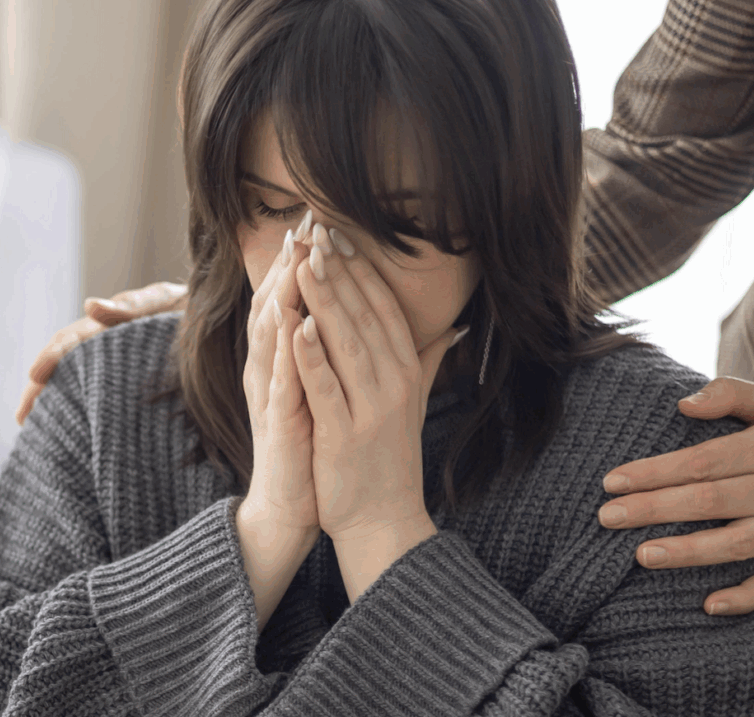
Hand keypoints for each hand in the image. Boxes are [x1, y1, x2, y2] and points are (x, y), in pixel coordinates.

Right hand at [14, 281, 187, 423]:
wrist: (224, 317)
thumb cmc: (198, 308)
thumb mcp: (167, 302)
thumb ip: (133, 306)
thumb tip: (90, 306)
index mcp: (116, 319)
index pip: (72, 337)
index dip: (52, 357)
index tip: (33, 378)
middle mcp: (112, 337)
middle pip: (68, 361)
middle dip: (42, 387)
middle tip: (23, 417)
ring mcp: (123, 356)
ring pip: (81, 377)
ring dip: (57, 399)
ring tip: (35, 426)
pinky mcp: (136, 376)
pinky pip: (104, 391)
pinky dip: (84, 405)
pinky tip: (74, 427)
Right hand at [237, 230, 320, 630]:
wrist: (295, 508)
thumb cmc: (313, 450)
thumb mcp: (328, 393)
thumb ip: (334, 355)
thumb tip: (354, 320)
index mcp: (285, 361)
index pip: (292, 301)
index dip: (303, 262)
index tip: (322, 220)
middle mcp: (270, 371)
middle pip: (276, 306)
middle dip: (290, 263)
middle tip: (305, 219)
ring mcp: (270, 395)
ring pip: (271, 334)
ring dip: (283, 293)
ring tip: (297, 253)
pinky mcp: (276, 423)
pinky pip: (280, 380)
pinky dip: (286, 350)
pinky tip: (293, 321)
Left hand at [291, 224, 460, 598]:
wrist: (384, 522)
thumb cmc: (391, 458)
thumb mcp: (414, 402)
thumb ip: (431, 359)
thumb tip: (456, 326)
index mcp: (407, 372)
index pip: (385, 309)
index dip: (363, 270)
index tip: (341, 234)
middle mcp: (394, 384)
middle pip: (365, 317)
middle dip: (340, 272)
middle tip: (318, 231)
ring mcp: (371, 409)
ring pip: (347, 344)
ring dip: (325, 301)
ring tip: (305, 262)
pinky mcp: (344, 436)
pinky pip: (327, 388)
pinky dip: (312, 357)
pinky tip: (297, 326)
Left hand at [598, 377, 753, 615]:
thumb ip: (728, 394)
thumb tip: (683, 404)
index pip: (702, 461)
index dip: (655, 472)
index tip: (613, 481)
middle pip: (709, 502)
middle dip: (654, 510)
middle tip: (608, 517)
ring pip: (734, 545)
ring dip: (687, 553)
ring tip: (641, 555)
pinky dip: (744, 598)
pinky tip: (709, 605)